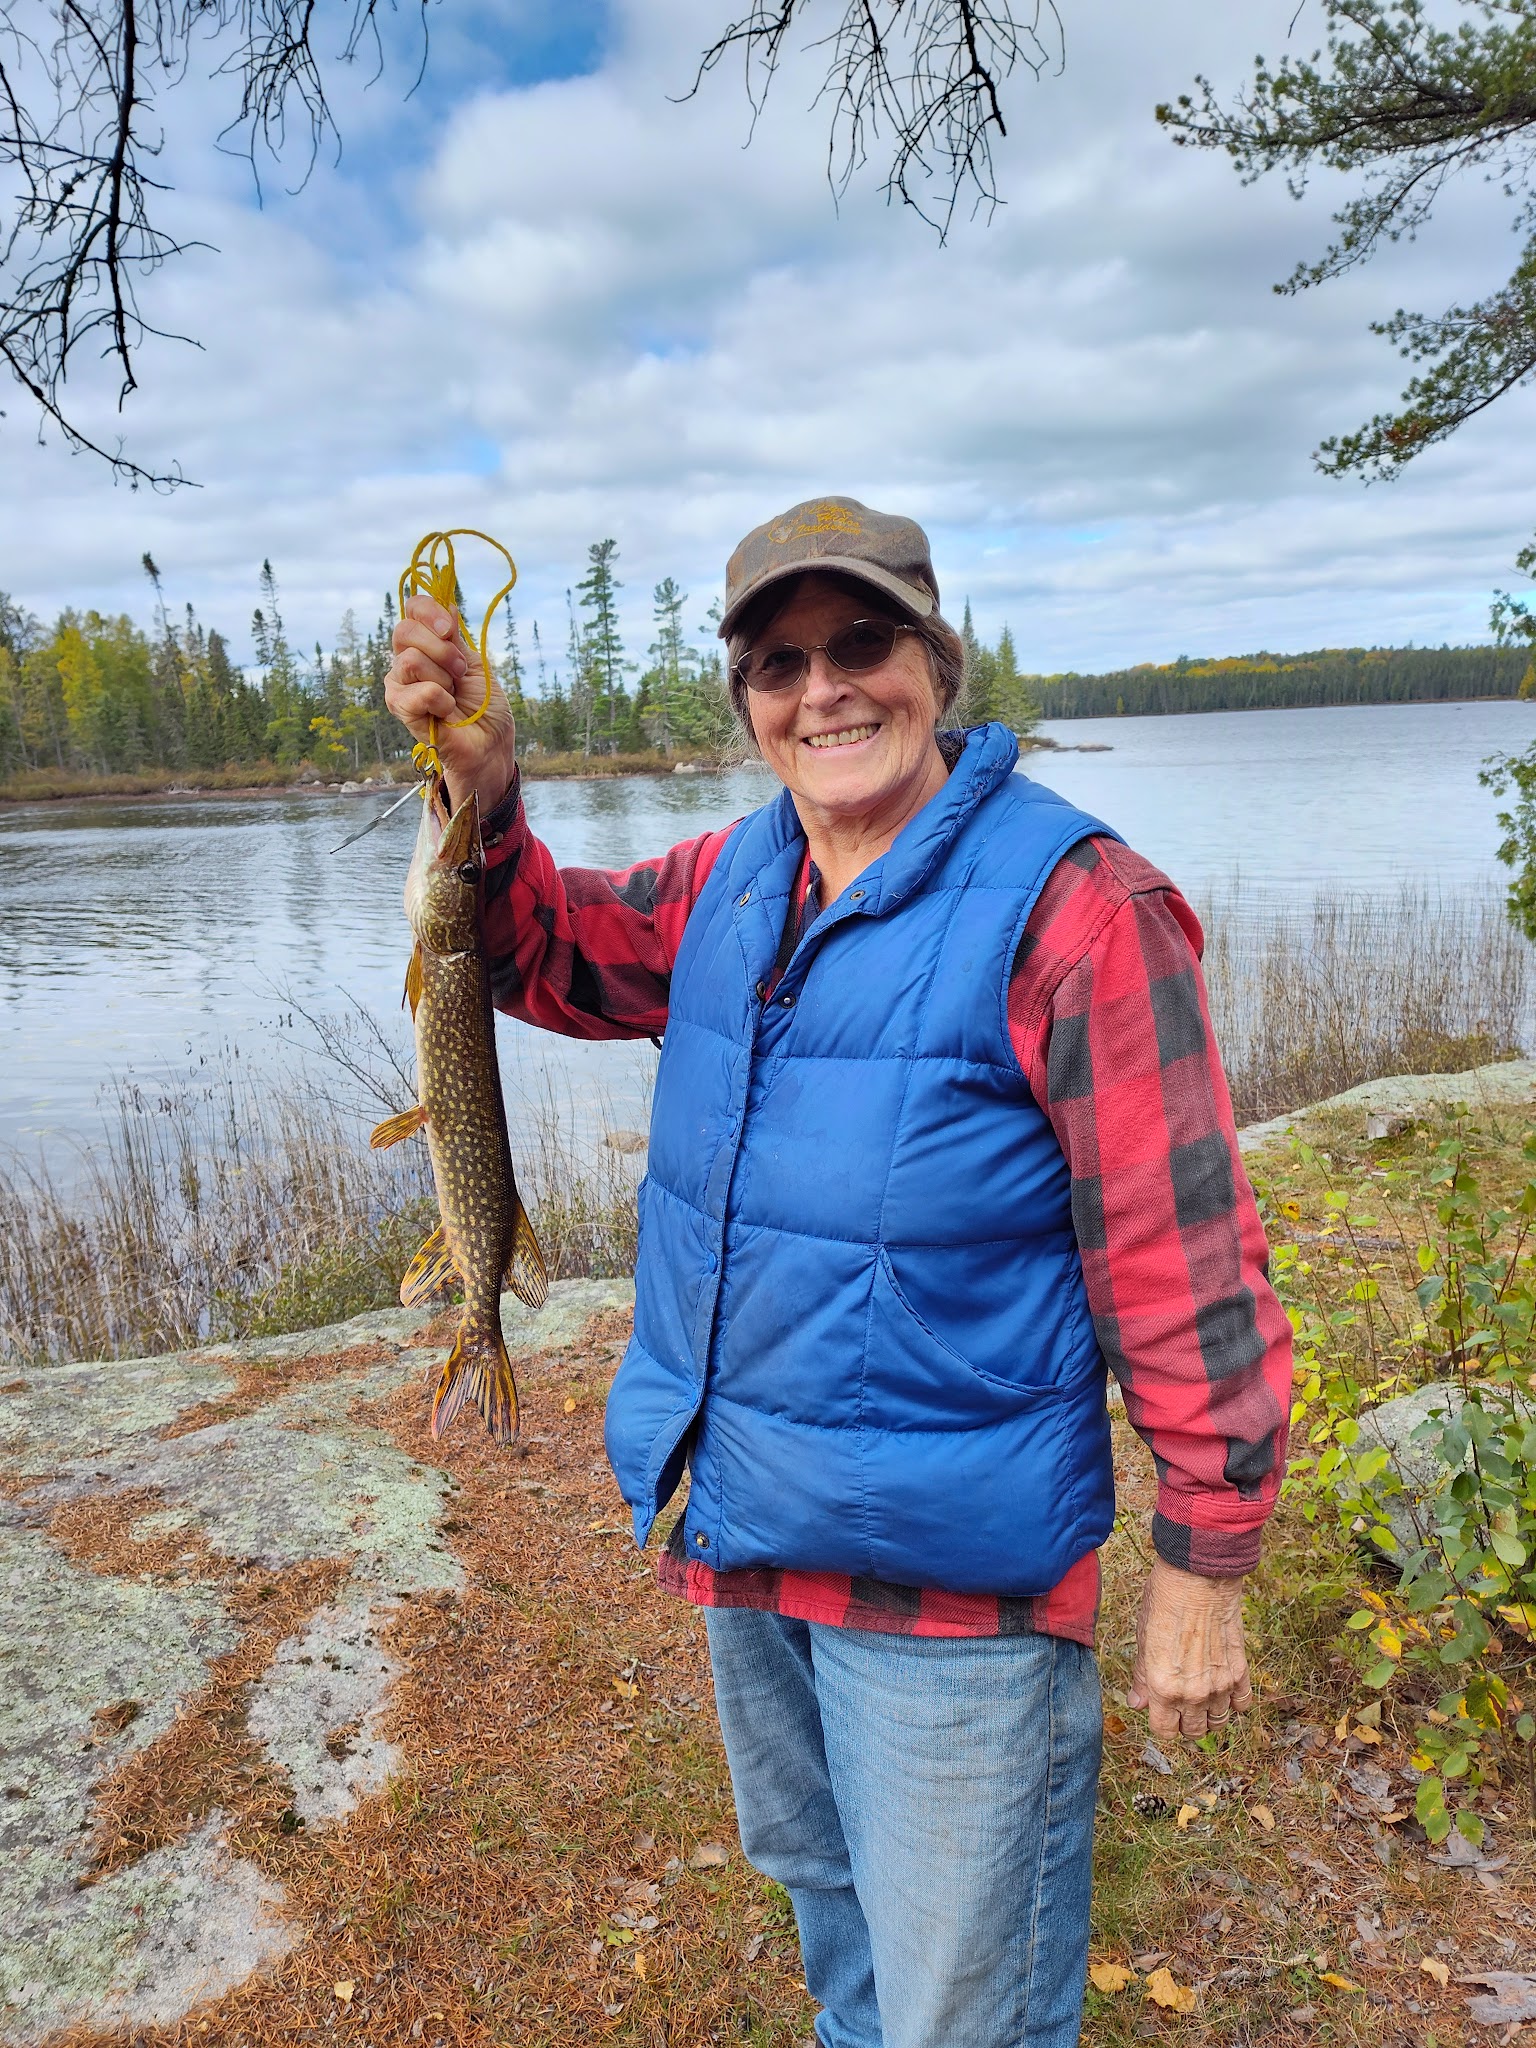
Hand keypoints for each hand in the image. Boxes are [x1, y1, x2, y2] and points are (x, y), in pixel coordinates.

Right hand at [385, 593, 516, 813]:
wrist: (489, 743)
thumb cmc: (484, 707)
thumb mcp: (476, 664)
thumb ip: (456, 638)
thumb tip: (448, 605)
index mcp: (426, 643)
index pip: (413, 609)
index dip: (429, 611)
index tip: (450, 628)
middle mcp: (407, 659)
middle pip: (405, 630)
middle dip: (442, 649)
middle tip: (460, 671)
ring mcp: (400, 683)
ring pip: (410, 660)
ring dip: (443, 678)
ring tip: (454, 695)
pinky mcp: (400, 708)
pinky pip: (416, 692)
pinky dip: (440, 700)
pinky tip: (446, 711)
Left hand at [1127, 1557, 1252, 1739]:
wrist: (1198, 1577)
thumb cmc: (1164, 1601)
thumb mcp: (1143, 1639)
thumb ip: (1141, 1677)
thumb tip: (1137, 1703)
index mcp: (1163, 1687)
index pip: (1164, 1731)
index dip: (1162, 1723)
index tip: (1161, 1711)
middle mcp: (1193, 1693)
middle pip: (1193, 1732)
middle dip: (1185, 1723)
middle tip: (1181, 1705)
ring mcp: (1220, 1684)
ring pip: (1219, 1723)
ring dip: (1210, 1715)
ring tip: (1202, 1698)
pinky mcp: (1240, 1671)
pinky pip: (1242, 1704)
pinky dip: (1234, 1702)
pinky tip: (1224, 1688)